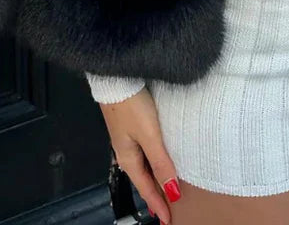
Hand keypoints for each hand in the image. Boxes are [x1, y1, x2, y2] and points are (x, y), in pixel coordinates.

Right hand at [100, 87, 180, 223]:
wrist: (116, 77)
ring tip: (163, 190)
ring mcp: (126, 139)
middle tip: (167, 210)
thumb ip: (161, 162)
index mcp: (128, 158)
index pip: (146, 188)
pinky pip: (142, 153)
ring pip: (142, 167)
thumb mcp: (149, 135)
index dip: (158, 204)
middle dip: (154, 195)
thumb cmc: (132, 105)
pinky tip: (156, 161)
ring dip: (153, 180)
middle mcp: (125, 151)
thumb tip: (172, 192)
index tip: (168, 220)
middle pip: (143, 179)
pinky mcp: (130, 125)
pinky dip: (151, 164)